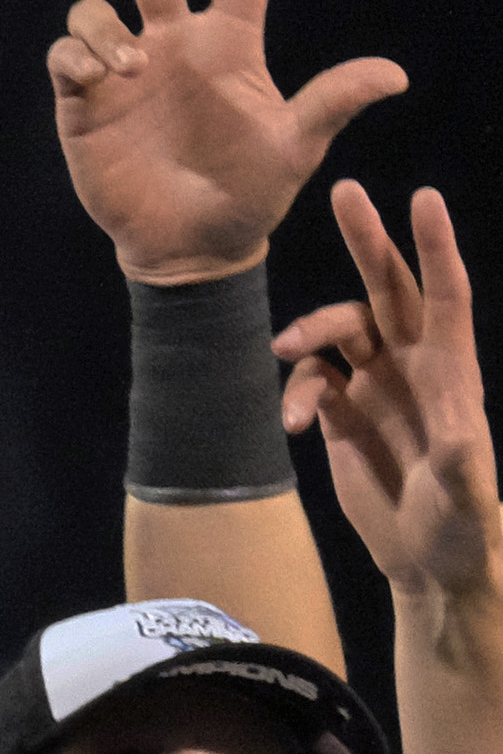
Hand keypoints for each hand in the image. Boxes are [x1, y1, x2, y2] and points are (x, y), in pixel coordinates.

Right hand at [49, 0, 404, 284]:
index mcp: (228, 46)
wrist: (188, 247)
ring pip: (98, 11)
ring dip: (107, 30)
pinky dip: (78, 59)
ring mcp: (123, 73)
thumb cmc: (249, 197)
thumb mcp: (297, 148)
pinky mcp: (82, 103)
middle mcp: (173, 46)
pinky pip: (67, 58)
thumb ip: (333, 102)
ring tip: (126, 72)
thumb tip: (396, 74)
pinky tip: (99, 84)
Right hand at [278, 183, 499, 601]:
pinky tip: (289, 422)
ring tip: (283, 350)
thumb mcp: (469, 495)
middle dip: (368, 240)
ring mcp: (374, 388)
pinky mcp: (341, 417)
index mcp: (451, 372)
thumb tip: (459, 431)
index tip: (422, 199)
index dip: (434, 248)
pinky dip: (293, 392)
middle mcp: (413, 367)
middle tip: (346, 193)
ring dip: (309, 331)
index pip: (444, 296)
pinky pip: (309, 382)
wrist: (429, 560)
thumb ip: (463, 462)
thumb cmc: (464, 526)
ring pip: (338, 331)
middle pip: (387, 288)